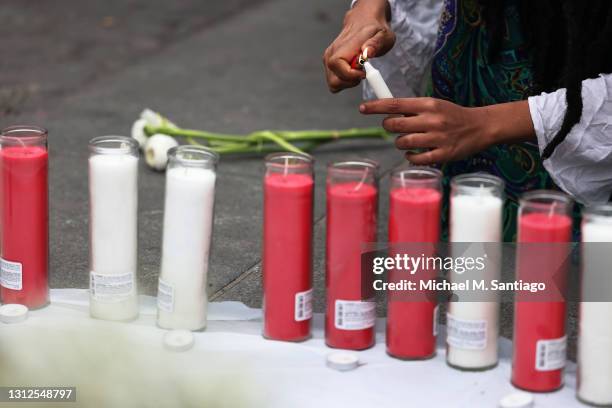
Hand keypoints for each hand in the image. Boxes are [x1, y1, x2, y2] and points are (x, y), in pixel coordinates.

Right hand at [323, 0, 394, 92]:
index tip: (364, 72)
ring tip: (359, 70)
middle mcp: (331, 54)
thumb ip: (375, 44)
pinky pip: (335, 80)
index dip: (351, 75)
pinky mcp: (329, 64)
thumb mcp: (383, 35)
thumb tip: (367, 53)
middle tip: (362, 72)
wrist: (364, 21)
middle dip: (350, 82)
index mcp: (342, 47)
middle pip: (333, 81)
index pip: (338, 67)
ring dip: (348, 82)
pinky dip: (345, 80)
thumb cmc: (374, 29)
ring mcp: (328, 59)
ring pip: (333, 83)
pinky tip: (354, 71)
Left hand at [359, 98, 534, 164]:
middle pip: (395, 125)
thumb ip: (413, 109)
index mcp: (428, 104)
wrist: (481, 127)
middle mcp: (432, 120)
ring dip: (400, 144)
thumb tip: (387, 113)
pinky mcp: (443, 154)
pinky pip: (416, 159)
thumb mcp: (434, 105)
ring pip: (403, 143)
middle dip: (389, 127)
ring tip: (408, 141)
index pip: (395, 104)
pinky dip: (410, 157)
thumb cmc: (452, 115)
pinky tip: (414, 154)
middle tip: (393, 128)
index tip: (362, 109)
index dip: (376, 107)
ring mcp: (438, 138)